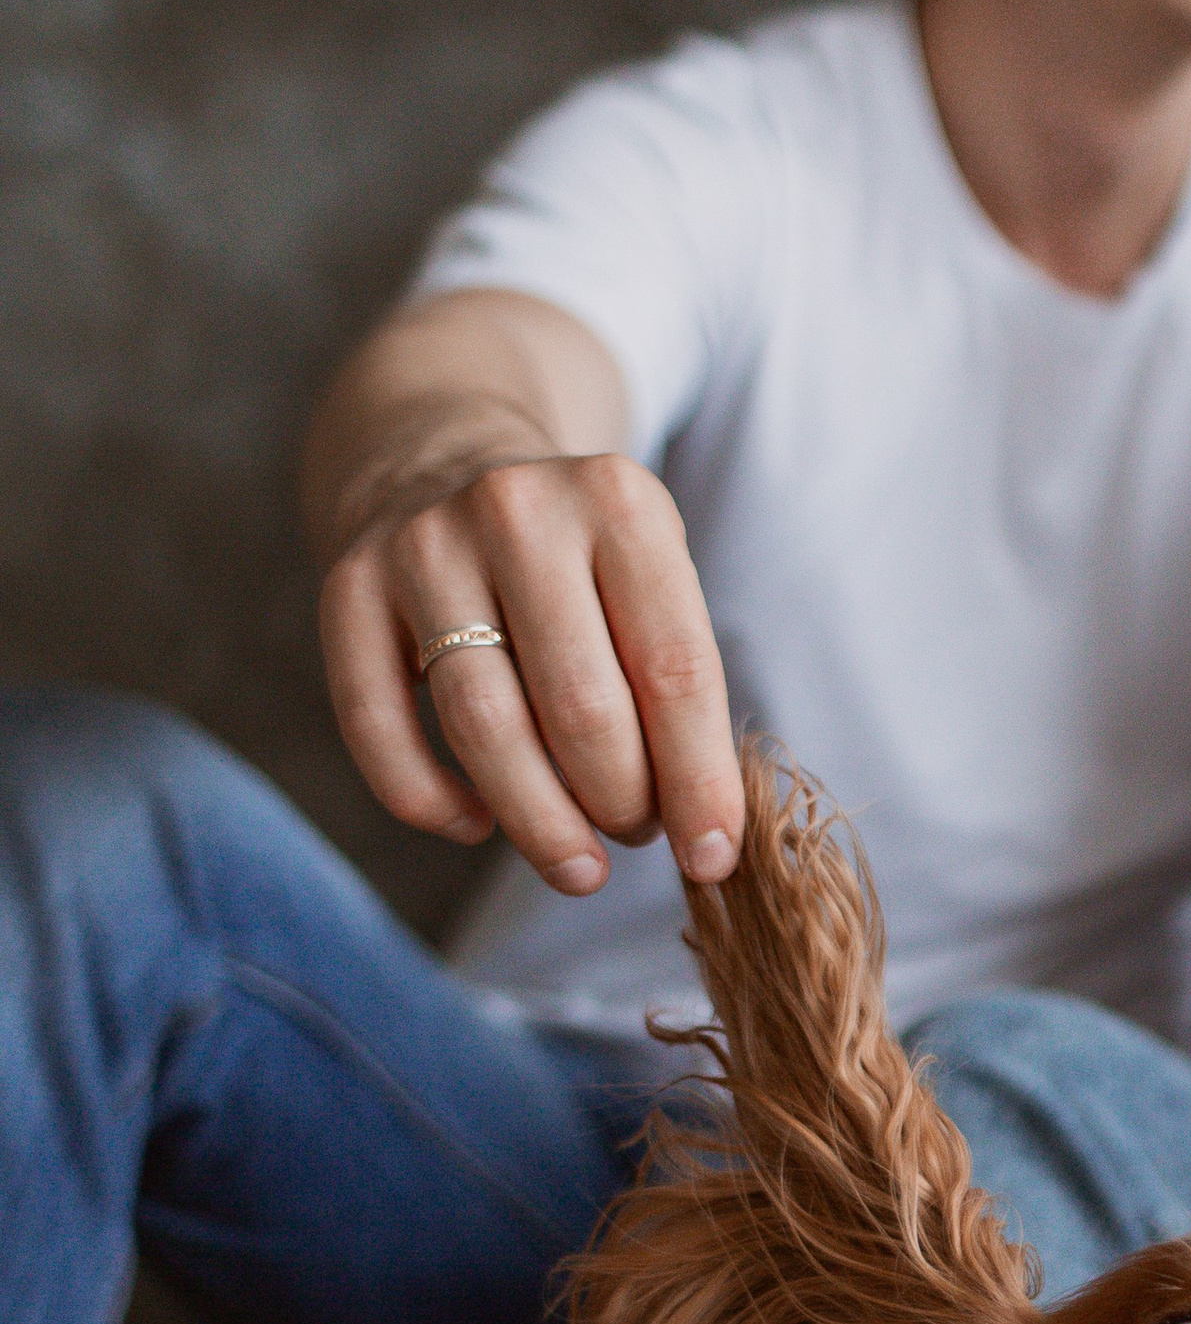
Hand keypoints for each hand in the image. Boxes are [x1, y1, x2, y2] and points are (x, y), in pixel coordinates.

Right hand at [319, 453, 741, 895]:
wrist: (442, 461)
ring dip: (540, 823)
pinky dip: (430, 801)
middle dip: (621, 803)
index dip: (698, 781)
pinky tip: (475, 824)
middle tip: (635, 833)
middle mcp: (517, 511)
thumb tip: (703, 834)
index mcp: (619, 502)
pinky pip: (379, 728)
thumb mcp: (648, 580)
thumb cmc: (576, 560)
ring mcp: (422, 545)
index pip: (675, 669)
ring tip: (577, 863)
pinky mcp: (348, 585)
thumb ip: (677, 687)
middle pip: (582, 708)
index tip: (711, 856)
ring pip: (485, 728)